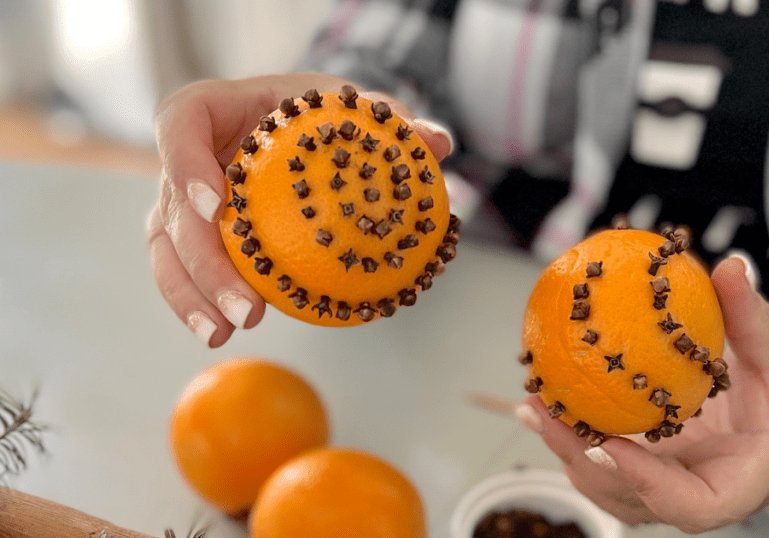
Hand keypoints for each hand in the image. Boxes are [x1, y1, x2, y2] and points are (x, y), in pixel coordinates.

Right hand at [147, 74, 453, 346]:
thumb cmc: (324, 116)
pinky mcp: (187, 235)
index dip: (185, 162)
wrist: (303, 132)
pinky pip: (181, 271)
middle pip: (170, 205)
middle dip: (203, 262)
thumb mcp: (356, 109)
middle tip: (248, 307)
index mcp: (213, 109)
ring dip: (190, 295)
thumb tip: (437, 141)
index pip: (180, 122)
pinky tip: (222, 333)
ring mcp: (179, 199)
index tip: (216, 203)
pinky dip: (198, 303)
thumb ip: (393, 120)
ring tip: (225, 332)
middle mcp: (186, 156)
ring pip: (164, 248)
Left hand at [515, 255, 768, 532]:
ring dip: (569, 451)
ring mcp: (675, 482)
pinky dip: (576, 436)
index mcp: (744, 478)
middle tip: (547, 415)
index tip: (611, 447)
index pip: (697, 505)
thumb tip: (730, 267)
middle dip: (585, 462)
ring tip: (535, 407)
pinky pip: (612, 460)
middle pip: (638, 499)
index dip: (649, 484)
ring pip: (614, 486)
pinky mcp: (656, 467)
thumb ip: (753, 314)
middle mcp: (703, 488)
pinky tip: (547, 401)